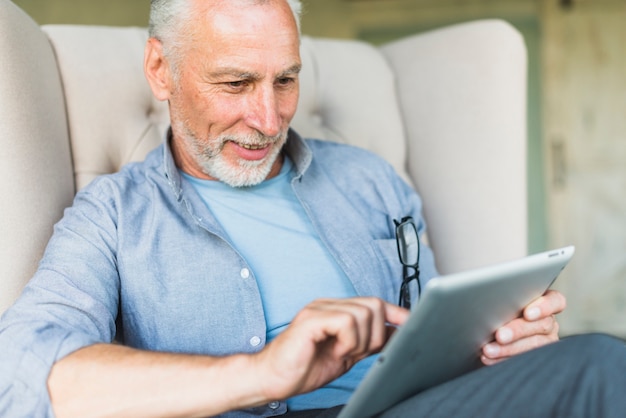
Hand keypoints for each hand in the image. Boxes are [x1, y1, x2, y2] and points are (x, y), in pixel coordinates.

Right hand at [254, 297, 408, 399]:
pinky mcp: (311, 319)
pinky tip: (337, 350)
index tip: (414, 325)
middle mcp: (329, 304)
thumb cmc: (303, 368)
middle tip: (358, 352)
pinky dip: (349, 340)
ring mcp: (319, 309)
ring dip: (361, 340)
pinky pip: (346, 321)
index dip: (396, 314)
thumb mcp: (346, 355)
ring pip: (364, 313)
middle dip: (377, 334)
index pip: (375, 304)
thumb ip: (367, 342)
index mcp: (337, 310)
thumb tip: (396, 335)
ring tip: (344, 353)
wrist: (271, 378)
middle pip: (374, 306)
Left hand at [481, 289, 565, 364]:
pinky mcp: (538, 358)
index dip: (544, 307)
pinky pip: (525, 360)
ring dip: (508, 349)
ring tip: (489, 350)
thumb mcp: (503, 303)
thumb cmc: (497, 311)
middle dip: (518, 331)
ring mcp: (546, 341)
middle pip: (542, 324)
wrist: (491, 335)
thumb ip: (505, 301)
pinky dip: (504, 359)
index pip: (555, 301)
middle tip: (499, 336)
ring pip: (534, 345)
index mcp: (543, 302)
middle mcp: (548, 322)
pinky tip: (490, 359)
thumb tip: (490, 303)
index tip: (528, 314)